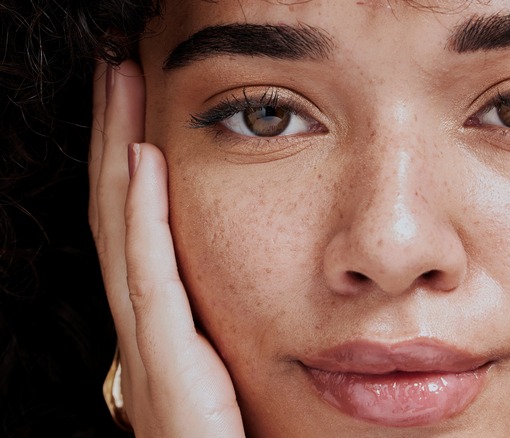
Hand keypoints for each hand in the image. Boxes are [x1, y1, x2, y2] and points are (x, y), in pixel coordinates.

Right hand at [90, 60, 244, 436]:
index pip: (139, 226)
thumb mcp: (238, 368)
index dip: (130, 164)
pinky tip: (142, 160)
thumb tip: (270, 280)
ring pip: (124, 231)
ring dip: (117, 152)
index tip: (138, 105)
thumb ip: (232, 325)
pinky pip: (151, 277)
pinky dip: (142, 216)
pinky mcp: (169, 366)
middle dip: (112, 136)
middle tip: (115, 70)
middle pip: (120, 214)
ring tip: (118, 86)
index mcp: (164, 326)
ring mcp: (150, 346)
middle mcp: (147, 327)